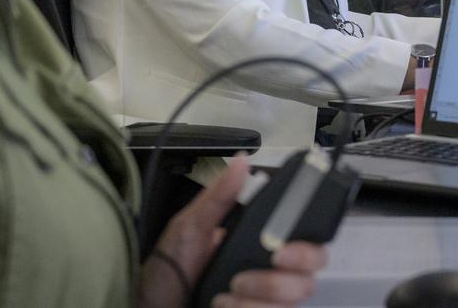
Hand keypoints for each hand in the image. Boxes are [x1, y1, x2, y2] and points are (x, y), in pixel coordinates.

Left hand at [138, 154, 328, 307]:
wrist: (149, 307)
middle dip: (280, 281)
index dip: (306, 248)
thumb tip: (241, 163)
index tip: (281, 251)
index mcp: (259, 244)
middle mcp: (269, 274)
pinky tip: (225, 306)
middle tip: (244, 278)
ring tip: (225, 294)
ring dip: (256, 300)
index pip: (306, 244)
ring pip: (292, 302)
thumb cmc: (167, 271)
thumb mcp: (189, 227)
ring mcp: (265, 301)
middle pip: (308, 278)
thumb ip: (218, 197)